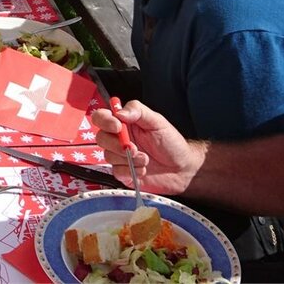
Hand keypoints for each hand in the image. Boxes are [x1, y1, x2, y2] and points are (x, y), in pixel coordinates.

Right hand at [88, 101, 203, 195]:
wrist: (182, 169)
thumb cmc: (171, 143)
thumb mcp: (157, 122)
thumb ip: (138, 111)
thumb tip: (119, 112)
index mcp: (124, 123)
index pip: (102, 117)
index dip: (105, 121)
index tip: (118, 126)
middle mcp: (119, 139)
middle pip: (101, 138)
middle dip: (117, 144)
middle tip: (134, 148)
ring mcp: (120, 157)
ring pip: (109, 156)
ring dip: (129, 159)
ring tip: (146, 159)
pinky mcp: (124, 173)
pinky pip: (116, 172)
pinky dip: (131, 171)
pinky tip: (143, 169)